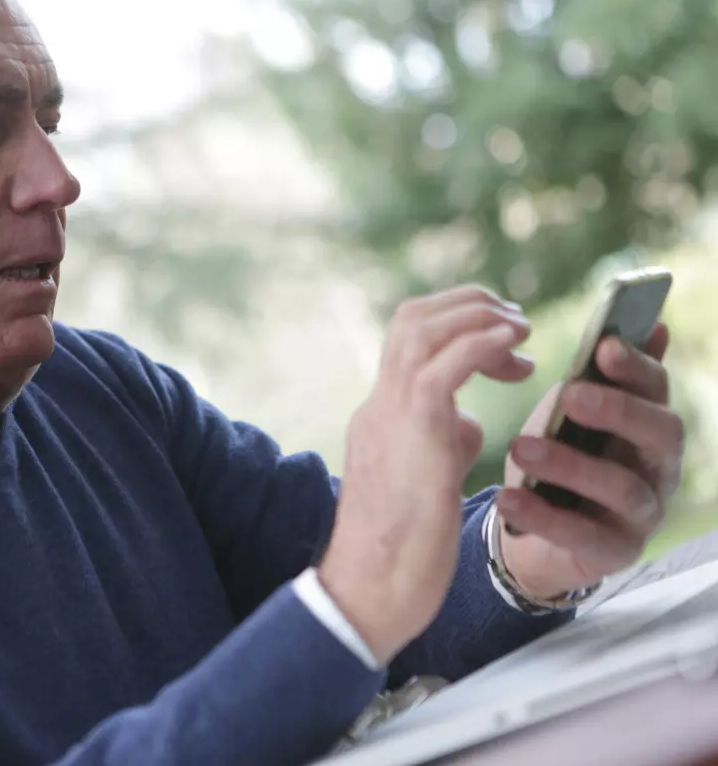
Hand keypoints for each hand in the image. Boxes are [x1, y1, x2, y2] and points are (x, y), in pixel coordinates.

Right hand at [318, 285, 533, 661]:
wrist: (371, 590)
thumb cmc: (401, 551)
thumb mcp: (426, 478)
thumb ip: (443, 439)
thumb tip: (470, 419)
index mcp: (380, 414)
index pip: (409, 340)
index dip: (458, 324)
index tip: (504, 344)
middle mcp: (379, 404)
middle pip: (412, 317)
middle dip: (470, 304)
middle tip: (518, 323)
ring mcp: (390, 414)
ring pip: (421, 328)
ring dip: (478, 316)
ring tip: (521, 331)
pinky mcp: (413, 433)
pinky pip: (444, 366)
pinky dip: (481, 345)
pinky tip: (515, 350)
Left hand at [497, 324, 683, 601]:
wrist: (535, 531)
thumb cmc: (561, 455)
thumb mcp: (573, 413)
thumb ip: (601, 376)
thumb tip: (652, 323)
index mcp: (649, 422)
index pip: (656, 388)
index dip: (635, 366)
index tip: (603, 345)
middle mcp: (658, 466)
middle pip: (660, 434)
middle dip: (617, 411)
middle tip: (571, 395)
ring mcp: (643, 513)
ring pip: (621, 487)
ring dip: (570, 465)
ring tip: (521, 449)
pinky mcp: (615, 552)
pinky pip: (583, 535)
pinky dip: (543, 516)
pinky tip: (507, 498)